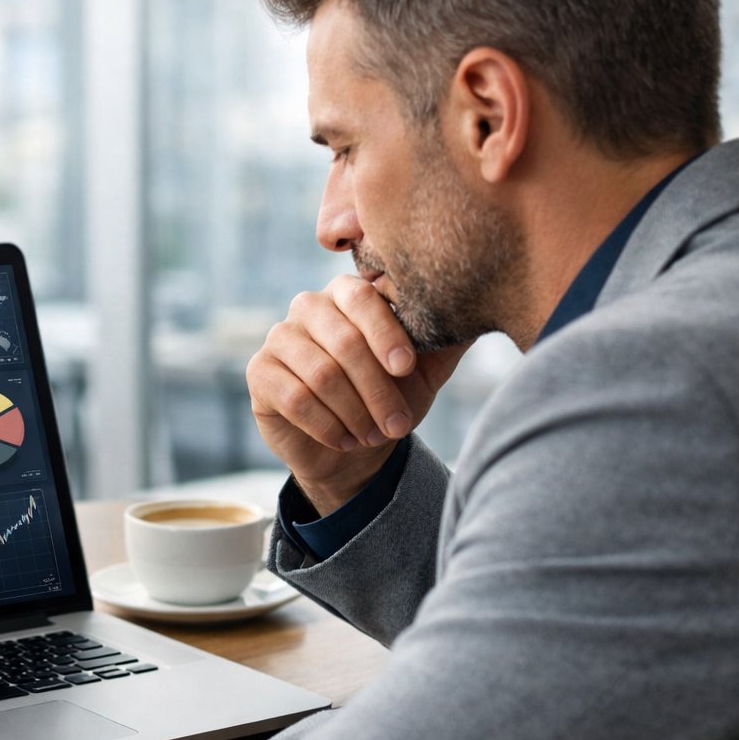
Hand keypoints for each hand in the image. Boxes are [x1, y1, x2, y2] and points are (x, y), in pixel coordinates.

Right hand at [246, 275, 469, 514]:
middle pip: (343, 341)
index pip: (362, 297)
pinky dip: (327, 425)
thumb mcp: (425, 369)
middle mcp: (308, 306)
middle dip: (377, 390)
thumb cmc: (390, 396)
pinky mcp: (260, 373)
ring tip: (375, 435)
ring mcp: (280, 338)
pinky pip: (295, 398)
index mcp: (348, 293)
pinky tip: (346, 440)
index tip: (406, 369)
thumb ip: (444, 337)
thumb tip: (478, 308)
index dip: (385, 333)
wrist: (354, 445)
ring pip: (321, 374)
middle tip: (399, 425)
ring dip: (355, 412)